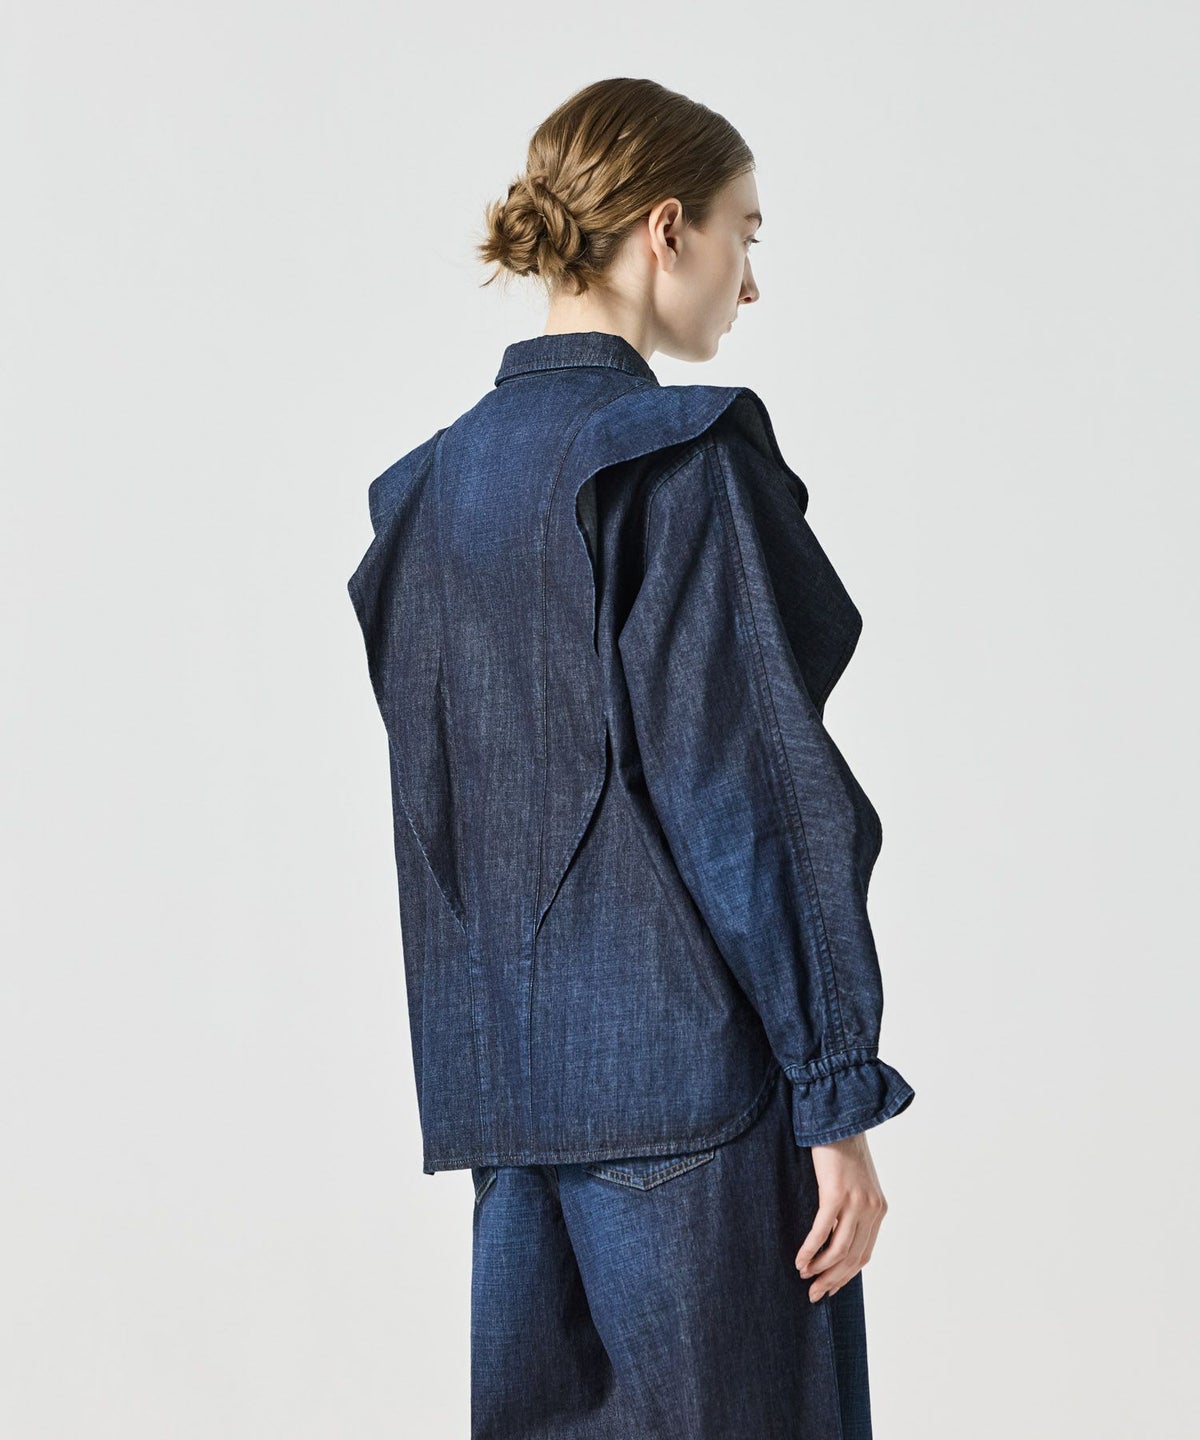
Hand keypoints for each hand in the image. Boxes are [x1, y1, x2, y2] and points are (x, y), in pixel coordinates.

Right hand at [793, 1130, 887, 1302]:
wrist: (838, 1119)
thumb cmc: (841, 1150)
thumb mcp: (855, 1183)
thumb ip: (851, 1208)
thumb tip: (832, 1236)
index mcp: (878, 1209)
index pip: (864, 1254)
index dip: (846, 1275)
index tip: (829, 1288)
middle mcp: (872, 1209)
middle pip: (853, 1257)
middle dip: (833, 1280)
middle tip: (814, 1295)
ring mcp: (856, 1202)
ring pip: (839, 1249)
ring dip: (820, 1268)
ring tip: (804, 1278)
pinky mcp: (836, 1193)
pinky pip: (822, 1230)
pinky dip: (811, 1249)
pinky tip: (800, 1259)